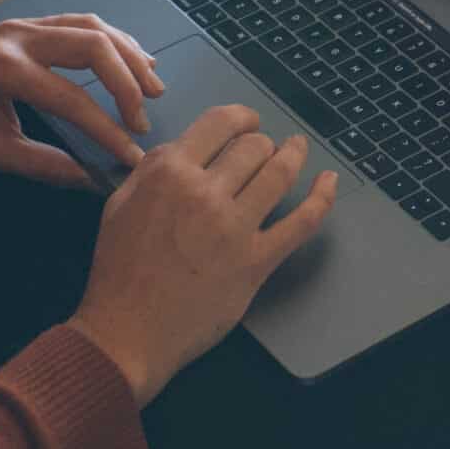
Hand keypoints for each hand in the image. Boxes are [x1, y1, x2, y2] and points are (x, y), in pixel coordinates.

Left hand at [0, 15, 164, 191]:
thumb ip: (44, 166)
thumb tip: (93, 180)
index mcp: (4, 69)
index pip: (72, 99)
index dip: (106, 130)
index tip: (130, 156)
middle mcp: (17, 36)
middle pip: (93, 46)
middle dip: (127, 83)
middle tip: (143, 118)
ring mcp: (23, 24)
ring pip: (92, 26)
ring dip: (127, 55)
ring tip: (154, 86)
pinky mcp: (27, 24)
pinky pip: (79, 23)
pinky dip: (111, 41)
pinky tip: (131, 59)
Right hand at [69, 104, 337, 407]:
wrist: (127, 331)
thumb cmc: (119, 271)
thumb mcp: (120, 205)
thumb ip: (151, 169)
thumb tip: (183, 146)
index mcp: (169, 172)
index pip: (220, 123)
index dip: (241, 117)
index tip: (248, 122)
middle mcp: (204, 192)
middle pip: (253, 147)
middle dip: (261, 143)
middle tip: (263, 149)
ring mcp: (234, 227)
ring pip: (279, 173)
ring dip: (294, 155)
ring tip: (298, 149)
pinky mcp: (256, 261)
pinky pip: (301, 222)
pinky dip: (322, 197)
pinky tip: (330, 181)